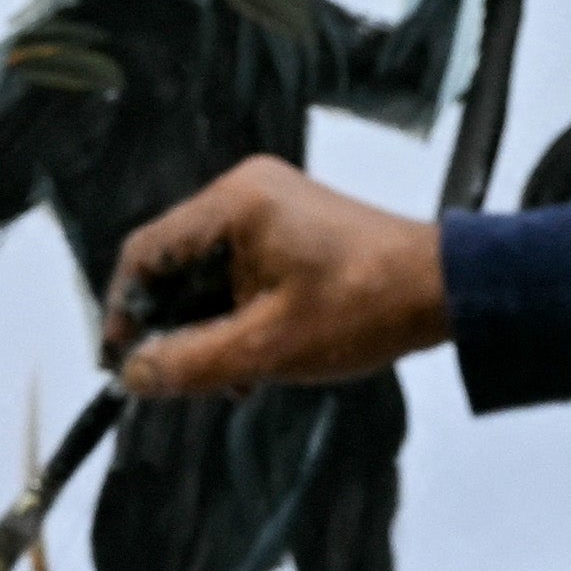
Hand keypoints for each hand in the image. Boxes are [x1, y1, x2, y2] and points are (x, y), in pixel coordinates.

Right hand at [107, 160, 450, 400]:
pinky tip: (252, 358)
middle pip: (174, 263)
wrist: (447, 291)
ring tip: (228, 377)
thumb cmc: (366, 307)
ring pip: (206, 272)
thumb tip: (134, 377)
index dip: (124, 310)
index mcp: (235, 204)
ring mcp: (271, 206)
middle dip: (172, 325)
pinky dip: (234, 313)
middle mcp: (246, 192)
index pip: (145, 252)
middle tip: (175, 377)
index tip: (122, 359)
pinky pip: (238, 270)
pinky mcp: (291, 227)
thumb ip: (191, 363)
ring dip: (206, 327)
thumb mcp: (268, 347)